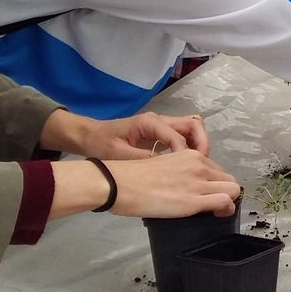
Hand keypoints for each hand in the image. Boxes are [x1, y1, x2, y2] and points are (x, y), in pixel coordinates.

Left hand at [79, 112, 211, 158]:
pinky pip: (183, 137)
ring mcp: (162, 126)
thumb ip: (143, 160)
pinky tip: (186, 165)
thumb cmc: (101, 144)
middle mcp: (160, 120)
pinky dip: (190, 148)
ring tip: (197, 165)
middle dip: (202, 143)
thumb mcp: (119, 154)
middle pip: (193, 124)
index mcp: (151, 122)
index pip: (178, 135)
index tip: (186, 171)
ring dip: (198, 144)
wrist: (88, 136)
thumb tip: (167, 169)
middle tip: (202, 164)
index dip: (185, 153)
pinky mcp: (160, 134)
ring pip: (191, 129)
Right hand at [105, 150, 242, 217]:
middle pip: (228, 178)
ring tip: (214, 211)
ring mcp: (198, 182)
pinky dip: (225, 209)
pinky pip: (225, 201)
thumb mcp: (162, 166)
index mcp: (190, 155)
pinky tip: (215, 215)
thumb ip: (179, 173)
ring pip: (233, 189)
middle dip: (224, 192)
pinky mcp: (195, 200)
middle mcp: (199, 165)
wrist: (118, 183)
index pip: (215, 169)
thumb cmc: (131, 177)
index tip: (206, 194)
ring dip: (227, 201)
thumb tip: (184, 187)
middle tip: (212, 205)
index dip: (214, 184)